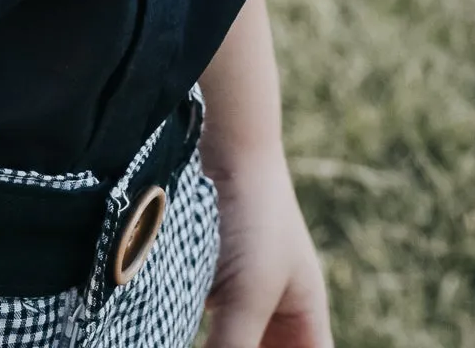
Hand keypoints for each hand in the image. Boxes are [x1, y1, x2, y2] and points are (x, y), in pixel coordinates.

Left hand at [203, 144, 330, 347]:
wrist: (225, 147)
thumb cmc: (253, 216)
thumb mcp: (248, 292)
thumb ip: (233, 346)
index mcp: (305, 316)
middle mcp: (275, 310)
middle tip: (220, 347)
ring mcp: (240, 295)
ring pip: (232, 343)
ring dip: (221, 343)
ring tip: (206, 337)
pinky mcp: (208, 280)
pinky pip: (208, 325)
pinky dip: (198, 335)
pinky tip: (169, 332)